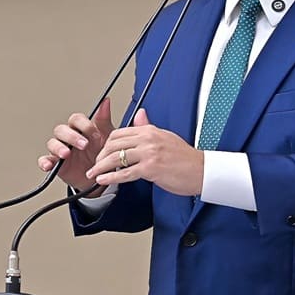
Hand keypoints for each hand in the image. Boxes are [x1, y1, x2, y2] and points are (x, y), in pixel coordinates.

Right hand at [38, 99, 114, 194]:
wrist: (100, 176)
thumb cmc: (101, 153)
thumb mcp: (106, 137)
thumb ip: (103, 120)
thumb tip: (106, 101)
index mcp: (79, 128)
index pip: (75, 119)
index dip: (84, 125)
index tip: (95, 134)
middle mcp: (67, 137)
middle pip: (61, 130)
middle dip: (72, 136)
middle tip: (84, 145)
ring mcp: (60, 149)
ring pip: (52, 143)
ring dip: (58, 147)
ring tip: (66, 154)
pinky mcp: (55, 163)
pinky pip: (44, 160)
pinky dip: (44, 162)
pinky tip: (49, 165)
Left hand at [85, 109, 203, 195]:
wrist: (202, 171)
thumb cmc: (185, 158)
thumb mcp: (165, 137)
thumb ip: (149, 127)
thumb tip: (140, 115)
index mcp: (150, 131)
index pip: (119, 133)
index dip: (106, 144)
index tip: (102, 153)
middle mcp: (148, 139)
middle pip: (114, 144)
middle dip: (100, 156)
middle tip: (94, 165)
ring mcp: (149, 153)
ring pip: (116, 158)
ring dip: (101, 167)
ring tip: (93, 174)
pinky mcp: (151, 168)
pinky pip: (125, 172)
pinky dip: (111, 177)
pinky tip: (103, 180)